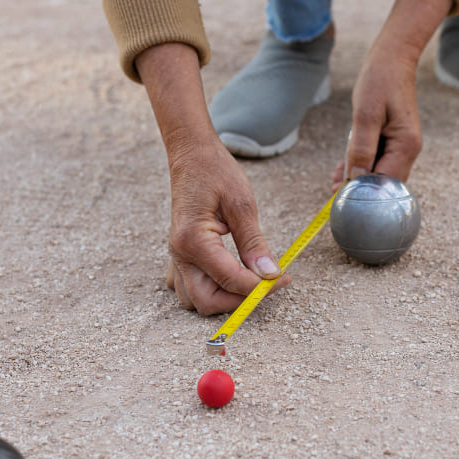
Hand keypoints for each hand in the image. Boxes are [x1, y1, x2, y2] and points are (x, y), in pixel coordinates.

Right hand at [137, 43, 287, 314]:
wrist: (192, 156)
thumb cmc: (216, 173)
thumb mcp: (242, 204)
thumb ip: (254, 243)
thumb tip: (269, 275)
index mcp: (193, 240)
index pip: (230, 279)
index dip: (260, 287)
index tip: (283, 279)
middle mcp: (179, 254)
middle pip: (207, 302)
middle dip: (239, 301)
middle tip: (267, 286)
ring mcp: (175, 257)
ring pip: (194, 300)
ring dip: (223, 299)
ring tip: (250, 281)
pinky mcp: (179, 256)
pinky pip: (187, 288)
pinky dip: (209, 290)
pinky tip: (230, 274)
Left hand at [332, 0, 453, 190]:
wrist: (392, 59)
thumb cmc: (379, 81)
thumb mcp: (365, 113)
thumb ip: (361, 147)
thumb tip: (356, 177)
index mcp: (406, 145)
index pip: (386, 181)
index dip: (364, 192)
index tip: (341, 195)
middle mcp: (408, 150)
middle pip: (385, 183)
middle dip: (360, 189)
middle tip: (334, 191)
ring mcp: (402, 147)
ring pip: (379, 174)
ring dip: (358, 178)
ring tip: (335, 179)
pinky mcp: (393, 142)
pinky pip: (377, 162)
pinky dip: (361, 166)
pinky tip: (344, 167)